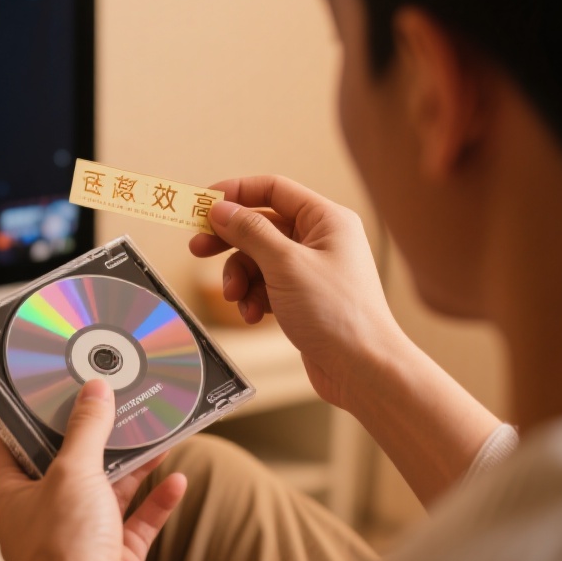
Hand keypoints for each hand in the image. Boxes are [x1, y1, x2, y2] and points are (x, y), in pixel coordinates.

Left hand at [0, 379, 187, 560]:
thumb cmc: (65, 554)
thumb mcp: (73, 473)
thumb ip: (86, 429)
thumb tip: (93, 393)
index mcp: (12, 499)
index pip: (13, 447)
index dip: (31, 418)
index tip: (52, 392)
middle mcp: (42, 519)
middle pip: (68, 466)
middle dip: (96, 438)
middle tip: (113, 406)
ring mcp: (78, 538)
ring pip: (107, 490)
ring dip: (133, 465)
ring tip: (152, 433)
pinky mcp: (112, 556)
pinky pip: (136, 521)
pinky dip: (156, 500)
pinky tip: (175, 480)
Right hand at [189, 175, 405, 411]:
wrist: (364, 370)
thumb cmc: (338, 314)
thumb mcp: (285, 265)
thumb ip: (250, 232)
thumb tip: (221, 209)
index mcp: (326, 220)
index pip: (273, 190)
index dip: (236, 193)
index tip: (204, 204)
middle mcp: (321, 240)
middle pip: (261, 226)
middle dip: (229, 240)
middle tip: (197, 249)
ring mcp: (312, 270)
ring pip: (258, 259)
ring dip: (240, 277)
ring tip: (234, 296)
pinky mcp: (304, 297)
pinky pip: (266, 285)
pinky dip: (253, 297)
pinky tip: (253, 315)